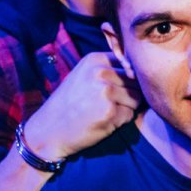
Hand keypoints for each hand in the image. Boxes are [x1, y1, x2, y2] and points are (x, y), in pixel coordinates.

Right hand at [22, 52, 141, 161]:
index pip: (130, 63)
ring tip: (104, 112)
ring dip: (126, 108)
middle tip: (107, 104)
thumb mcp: (84, 76)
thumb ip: (110, 69)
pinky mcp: (110, 111)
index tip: (113, 89)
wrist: (48, 131)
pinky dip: (121, 121)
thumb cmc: (69, 104)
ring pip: (137, 98)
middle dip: (129, 94)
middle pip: (136, 81)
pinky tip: (103, 122)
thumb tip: (142, 70)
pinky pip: (130, 115)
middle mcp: (100, 72)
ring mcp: (105, 91)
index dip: (128, 79)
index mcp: (95, 59)